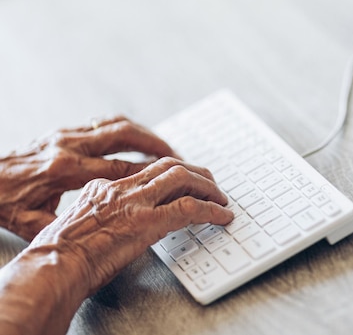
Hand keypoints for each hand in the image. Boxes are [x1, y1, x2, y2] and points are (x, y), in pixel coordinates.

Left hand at [0, 116, 178, 240]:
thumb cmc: (4, 202)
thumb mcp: (31, 222)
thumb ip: (66, 224)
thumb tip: (93, 236)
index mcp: (64, 170)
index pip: (119, 169)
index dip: (148, 174)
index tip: (172, 180)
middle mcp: (70, 146)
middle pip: (125, 136)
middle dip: (156, 145)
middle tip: (179, 156)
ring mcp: (67, 134)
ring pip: (117, 125)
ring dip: (145, 133)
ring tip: (165, 146)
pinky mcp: (63, 131)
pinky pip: (104, 123)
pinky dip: (126, 129)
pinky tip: (136, 139)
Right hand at [30, 157, 233, 294]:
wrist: (52, 266)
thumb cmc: (58, 256)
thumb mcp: (77, 224)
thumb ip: (101, 216)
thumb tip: (120, 224)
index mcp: (101, 187)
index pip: (145, 171)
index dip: (169, 172)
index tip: (182, 179)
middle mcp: (120, 188)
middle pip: (167, 166)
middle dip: (195, 172)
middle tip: (210, 183)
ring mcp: (135, 202)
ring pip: (182, 178)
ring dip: (207, 186)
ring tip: (221, 198)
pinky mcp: (147, 221)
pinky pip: (190, 208)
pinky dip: (211, 210)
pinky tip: (222, 216)